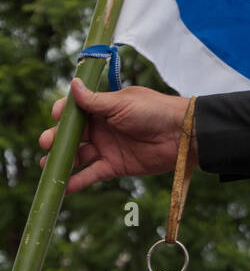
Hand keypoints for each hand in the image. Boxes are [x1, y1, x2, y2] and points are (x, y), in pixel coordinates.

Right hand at [39, 77, 195, 192]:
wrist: (181, 134)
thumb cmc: (153, 111)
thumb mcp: (121, 104)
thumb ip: (95, 100)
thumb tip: (73, 84)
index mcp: (103, 107)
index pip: (75, 110)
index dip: (63, 114)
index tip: (57, 117)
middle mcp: (102, 127)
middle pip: (71, 134)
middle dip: (55, 139)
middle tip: (46, 143)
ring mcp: (107, 147)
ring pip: (78, 156)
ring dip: (62, 161)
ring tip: (47, 166)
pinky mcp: (115, 166)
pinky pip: (91, 174)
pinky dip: (76, 181)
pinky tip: (62, 186)